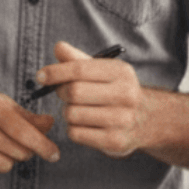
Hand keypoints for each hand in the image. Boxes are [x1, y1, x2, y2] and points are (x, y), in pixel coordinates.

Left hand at [37, 41, 148, 157]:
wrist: (148, 120)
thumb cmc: (117, 91)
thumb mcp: (105, 71)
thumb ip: (80, 60)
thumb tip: (58, 47)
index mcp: (121, 72)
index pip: (80, 69)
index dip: (56, 72)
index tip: (41, 76)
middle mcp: (125, 94)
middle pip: (73, 92)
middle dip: (62, 92)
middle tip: (64, 92)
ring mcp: (121, 119)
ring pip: (71, 114)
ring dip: (68, 112)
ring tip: (79, 109)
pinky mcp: (114, 141)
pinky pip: (75, 134)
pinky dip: (74, 128)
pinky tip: (86, 124)